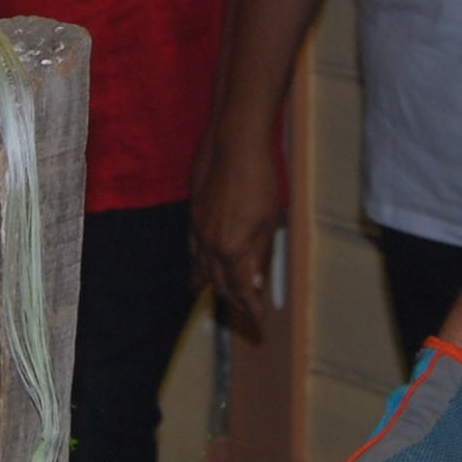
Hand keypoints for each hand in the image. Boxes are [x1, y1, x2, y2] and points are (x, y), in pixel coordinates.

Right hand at [189, 127, 281, 336]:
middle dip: (233, 300)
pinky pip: (192, 249)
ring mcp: (197, 229)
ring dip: (212, 286)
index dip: (250, 307)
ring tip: (219, 298)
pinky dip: (198, 264)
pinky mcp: (192, 214)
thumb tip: (255, 282)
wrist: (234, 144)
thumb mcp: (270, 221)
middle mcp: (210, 244)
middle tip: (245, 310)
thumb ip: (260, 255)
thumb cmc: (259, 179)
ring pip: (200, 268)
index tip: (259, 318)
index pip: (241, 289)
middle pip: (219, 283)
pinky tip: (199, 268)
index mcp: (233, 249)